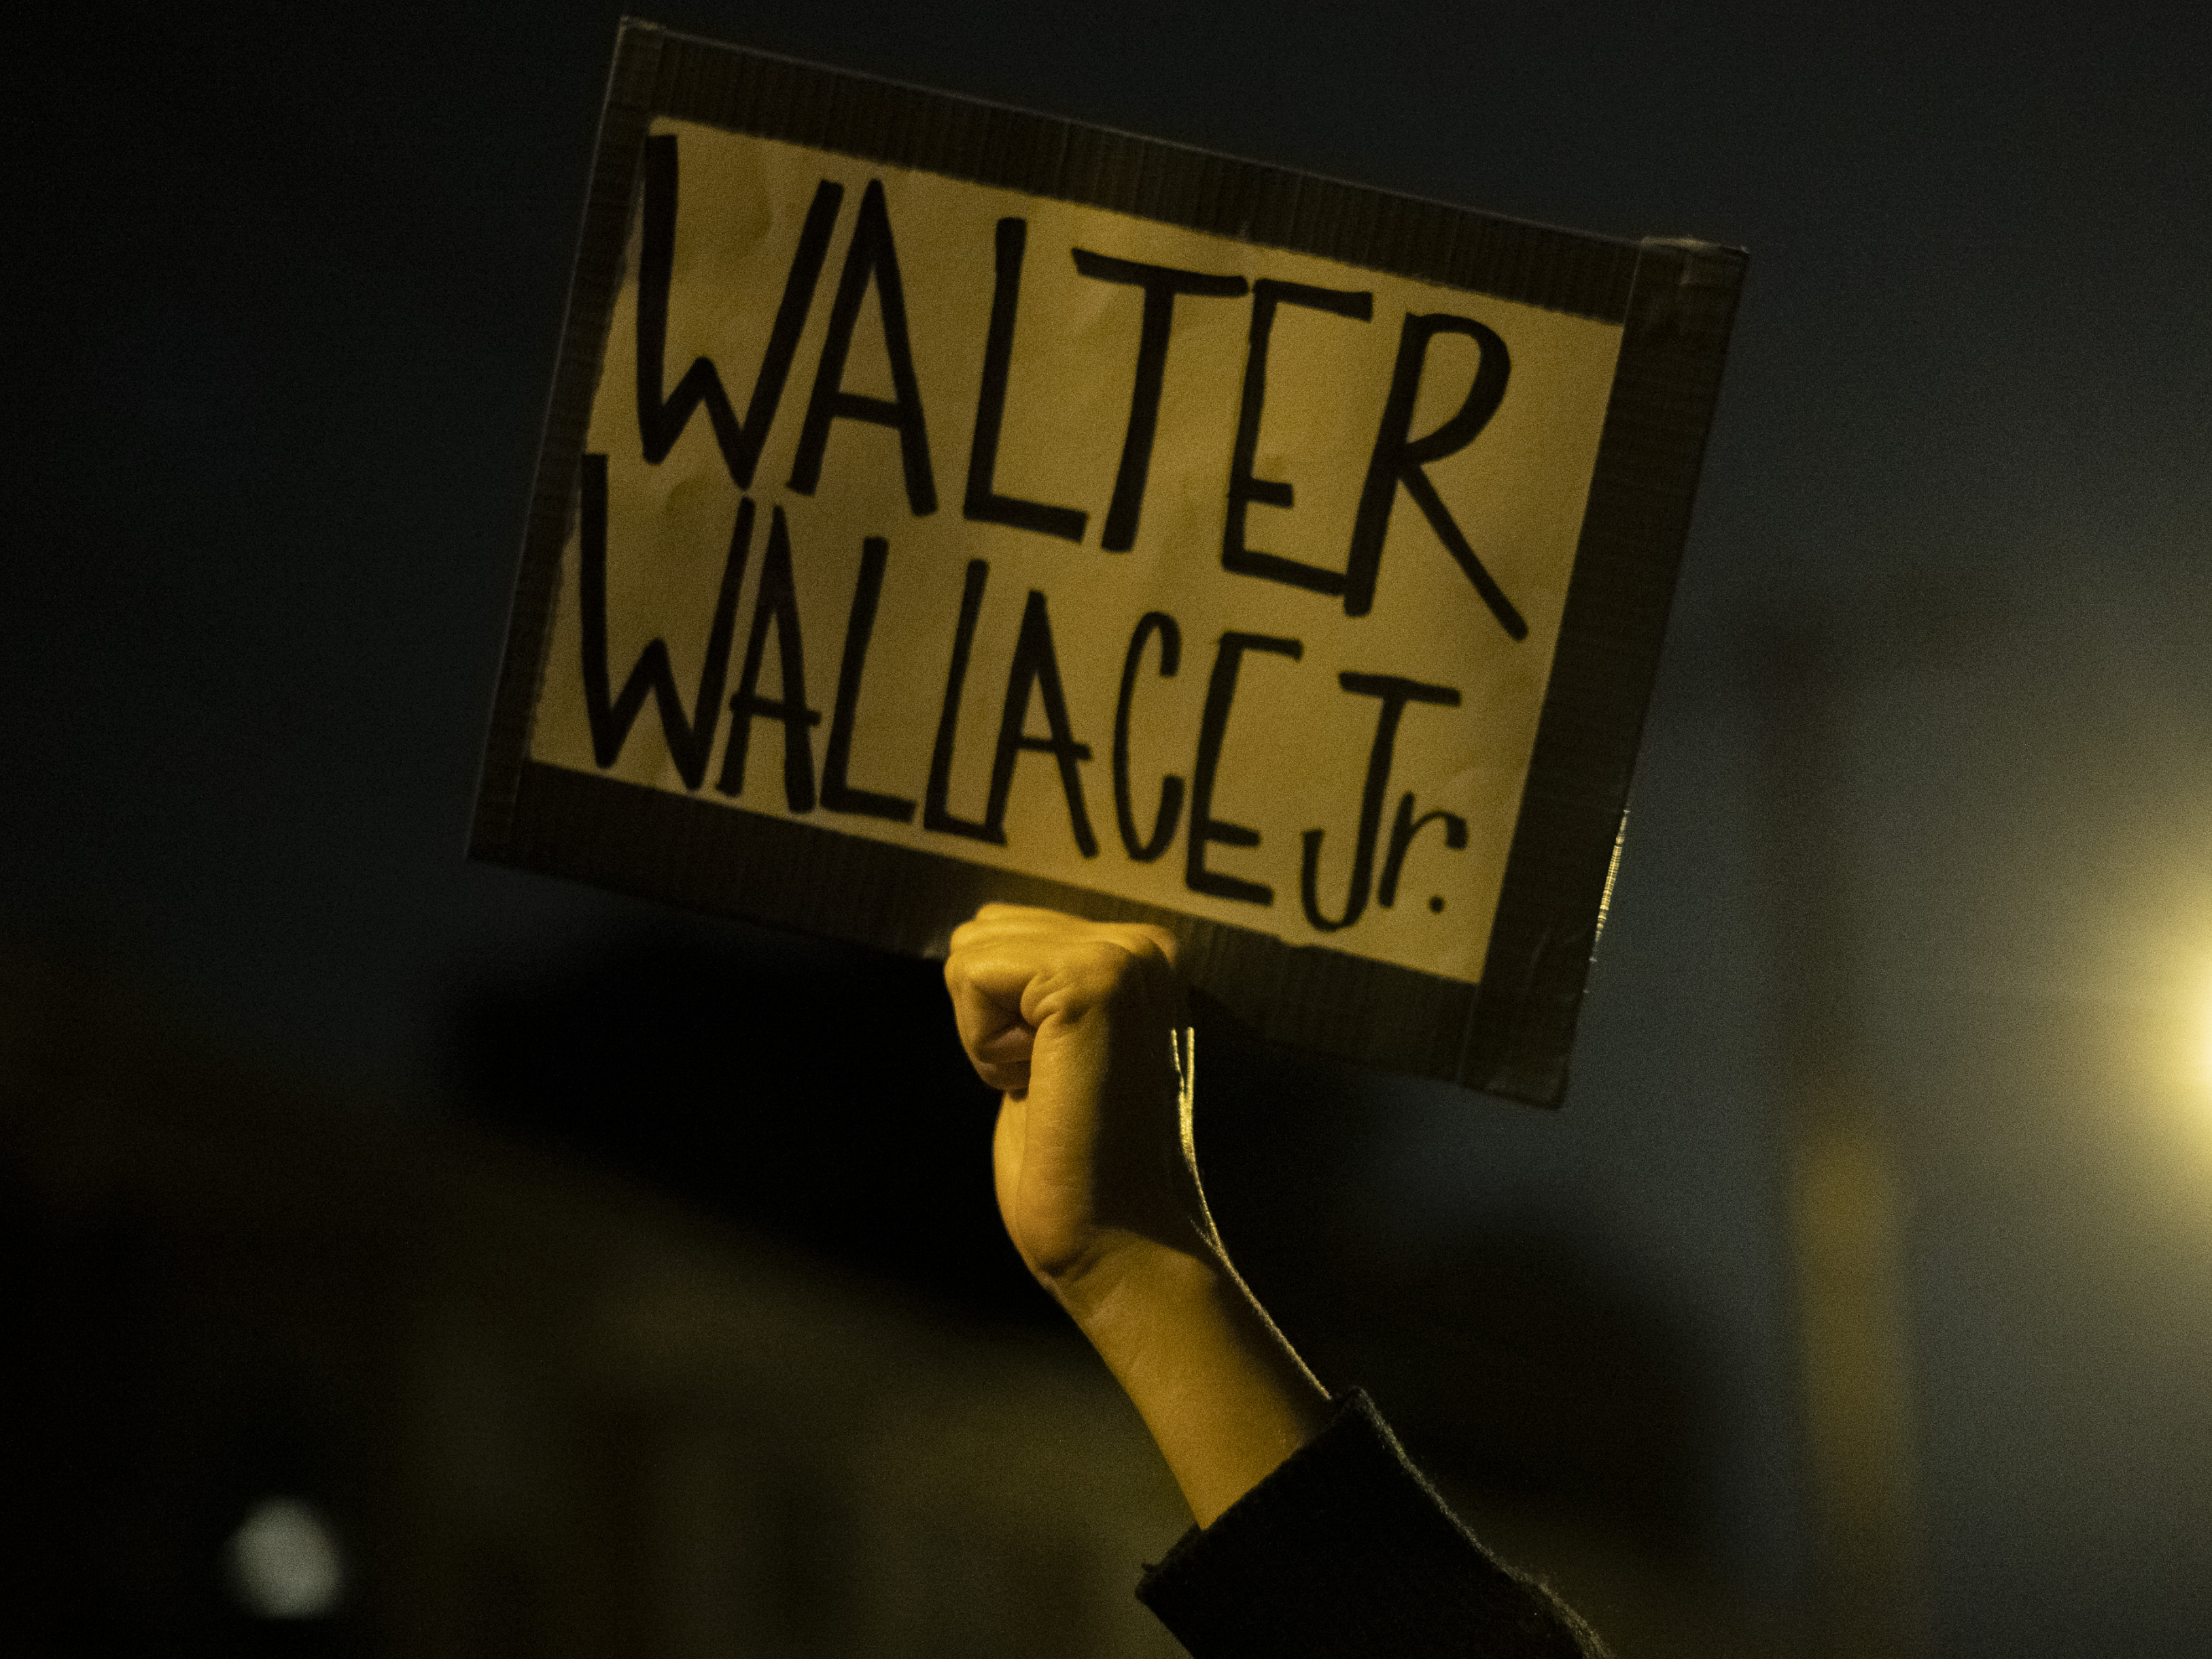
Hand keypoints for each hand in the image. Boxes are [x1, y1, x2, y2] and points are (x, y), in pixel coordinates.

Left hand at [945, 904, 1328, 1524]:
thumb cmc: (1075, 1159)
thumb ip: (1034, 983)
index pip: (1005, 927)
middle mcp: (1145, 942)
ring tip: (1051, 1088)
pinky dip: (983, 1047)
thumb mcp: (1052, 1045)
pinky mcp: (1090, 985)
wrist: (1120, 1241)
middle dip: (991, 1017)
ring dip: (986, 1034)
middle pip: (983, 931)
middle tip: (1053, 1086)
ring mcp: (1124, 958)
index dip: (1001, 1016)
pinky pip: (970, 977)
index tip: (1059, 1077)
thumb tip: (975, 927)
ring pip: (972, 950)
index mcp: (1143, 952)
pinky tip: (1038, 1089)